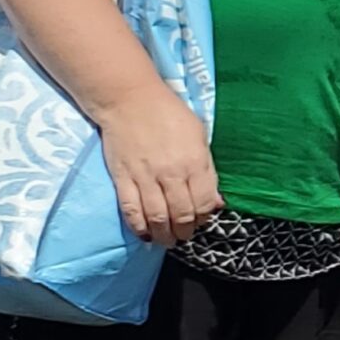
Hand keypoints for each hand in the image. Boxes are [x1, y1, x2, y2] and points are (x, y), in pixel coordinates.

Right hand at [95, 86, 220, 244]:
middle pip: (181, 214)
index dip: (204, 217)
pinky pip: (131, 210)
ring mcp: (145, 177)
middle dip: (185, 231)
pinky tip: (145, 234)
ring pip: (157, 217)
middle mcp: (171, 173)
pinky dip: (139, 227)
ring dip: (164, 235)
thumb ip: (208, 170)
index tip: (201, 220)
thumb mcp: (199, 136)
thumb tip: (216, 201)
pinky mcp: (123, 178)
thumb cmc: (169, 114)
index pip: (203, 202)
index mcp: (194, 162)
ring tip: (167, 240)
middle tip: (183, 235)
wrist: (129, 99)